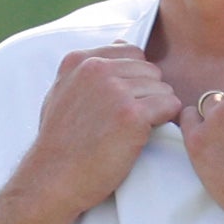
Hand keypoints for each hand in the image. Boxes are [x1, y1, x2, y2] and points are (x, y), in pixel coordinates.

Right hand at [10, 46, 180, 220]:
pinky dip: (165, 120)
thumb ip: (87, 69)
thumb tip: (118, 44)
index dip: (135, 78)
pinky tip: (146, 134)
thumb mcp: (62, 92)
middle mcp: (97, 69)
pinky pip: (170, 105)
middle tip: (131, 120)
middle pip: (150, 69)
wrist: (53, 178)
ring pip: (162, 87)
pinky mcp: (132, 115)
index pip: (132, 52)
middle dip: (148, 93)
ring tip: (133, 130)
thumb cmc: (60, 142)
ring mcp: (115, 91)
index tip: (124, 101)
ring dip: (156, 109)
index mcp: (80, 60)